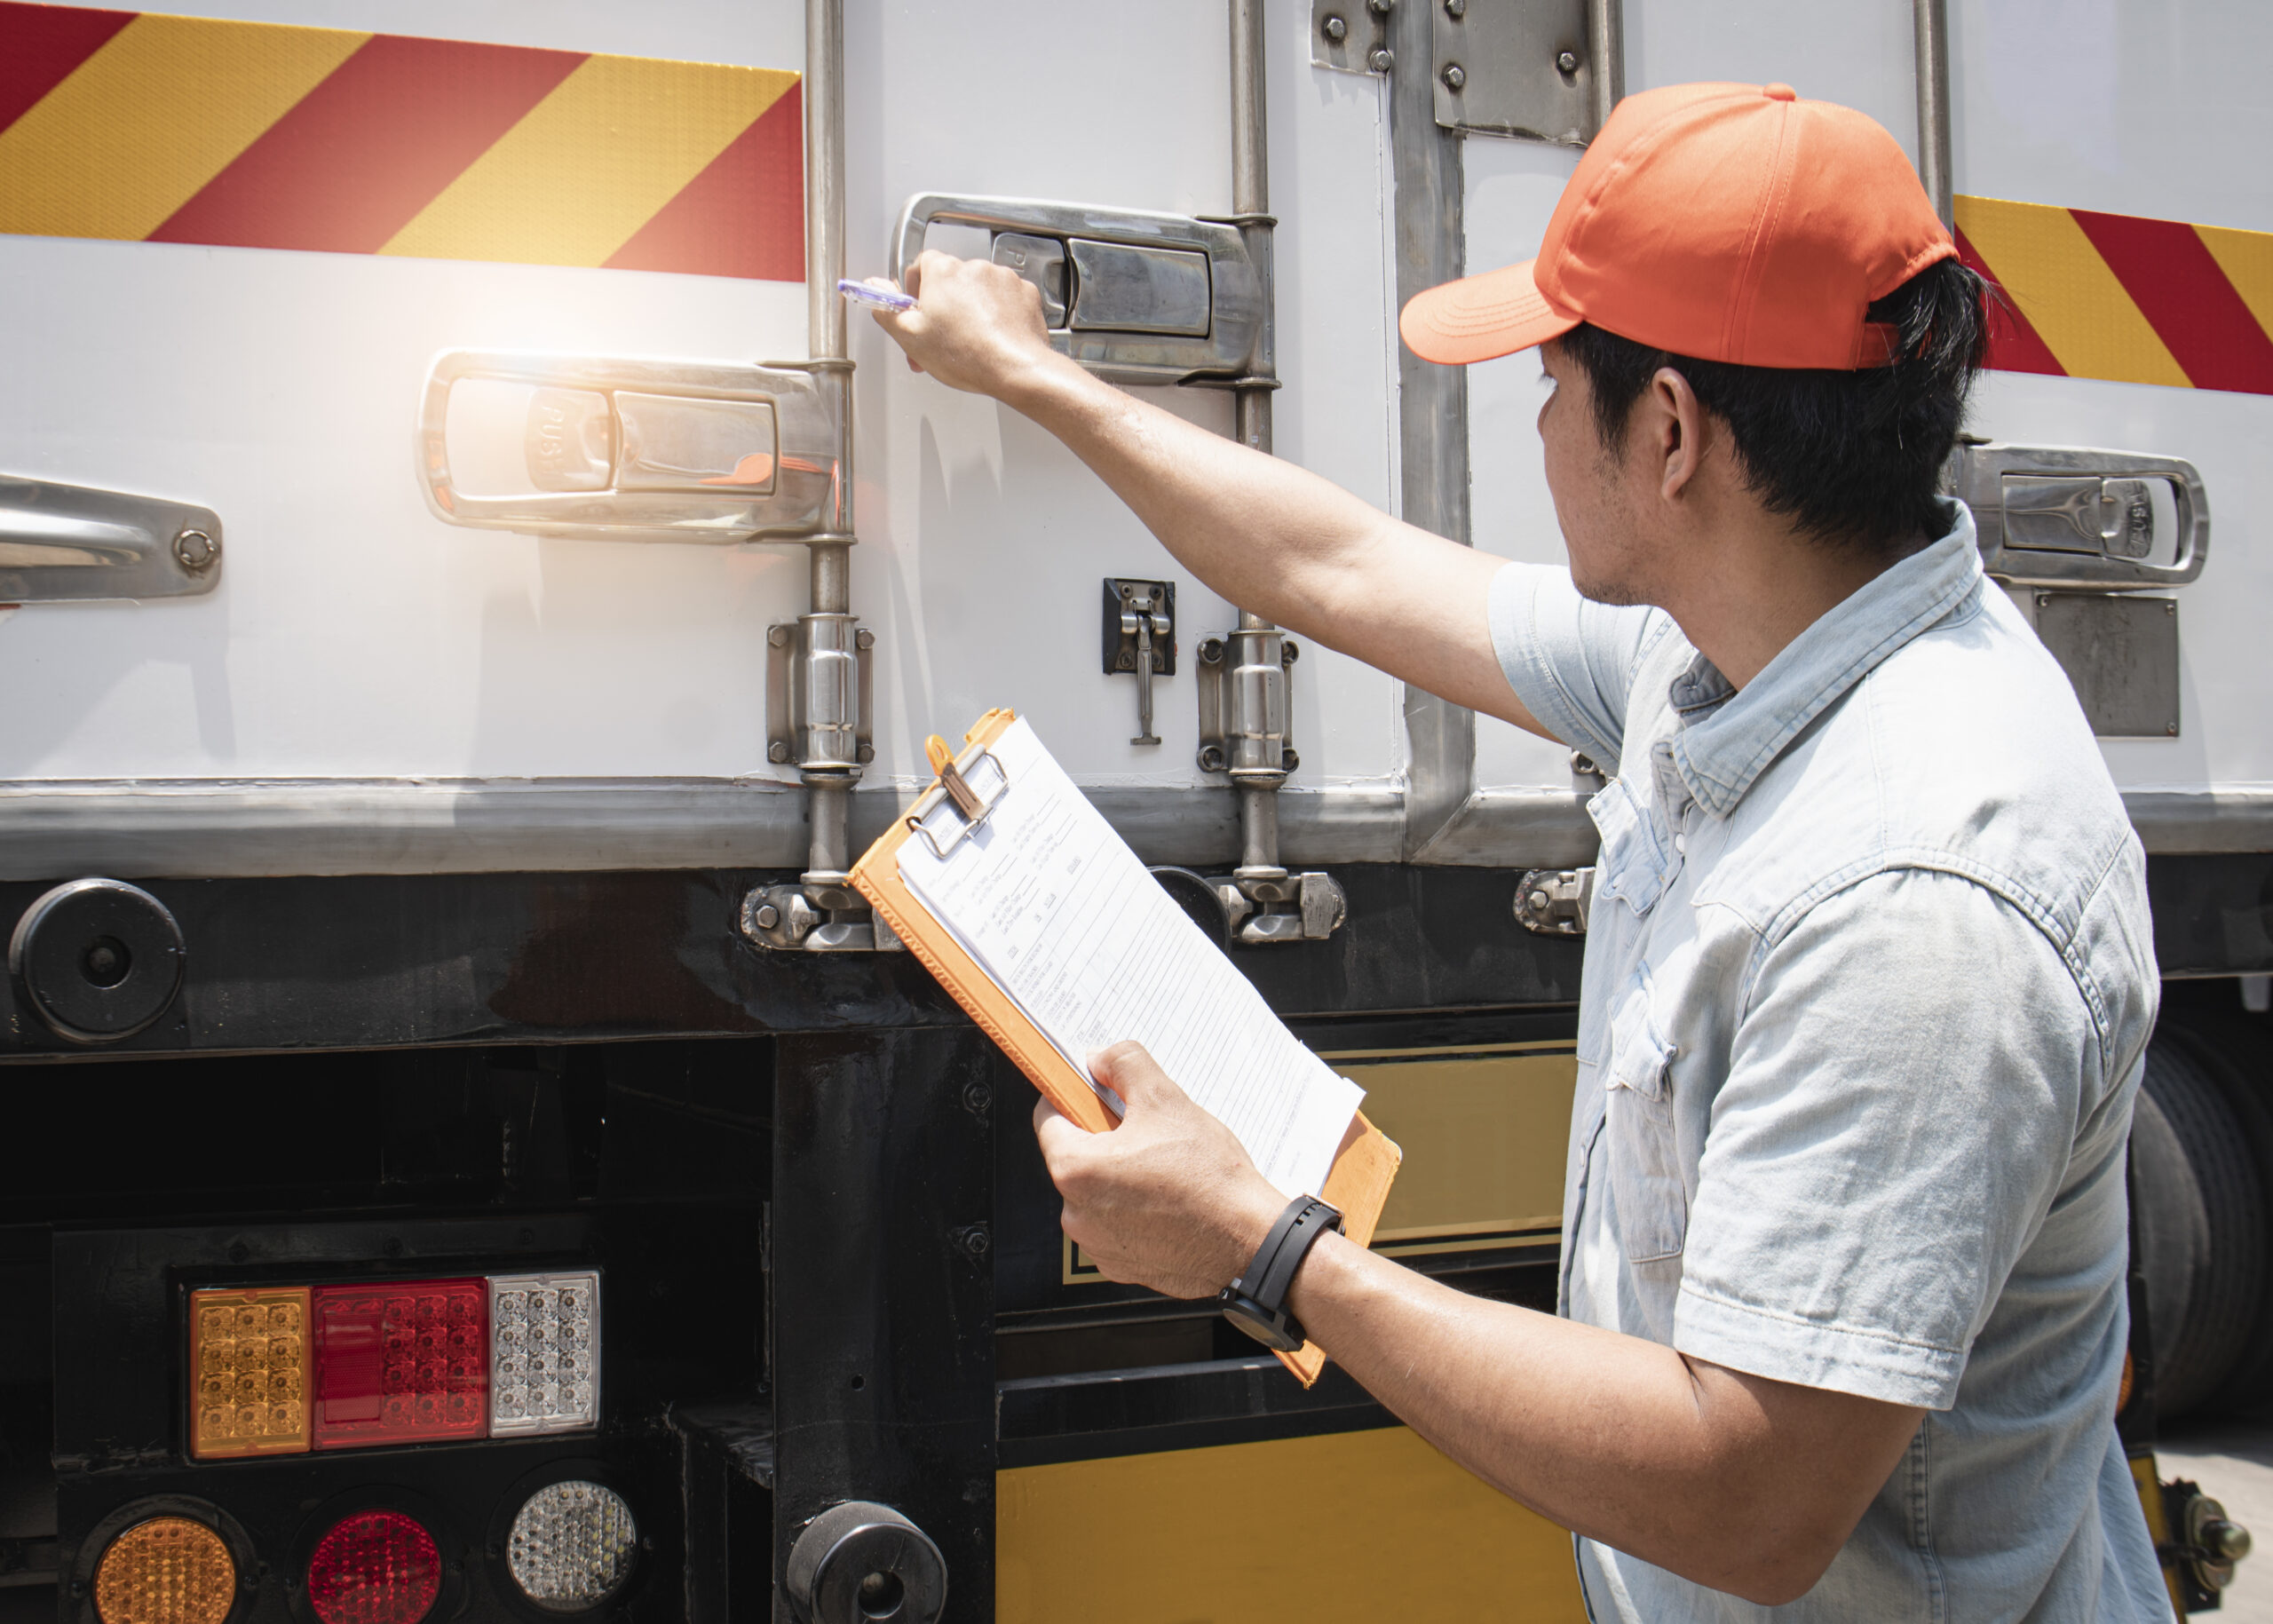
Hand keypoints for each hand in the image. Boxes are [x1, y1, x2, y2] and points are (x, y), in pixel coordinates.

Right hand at [868, 251, 1062, 399]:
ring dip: (971, 311)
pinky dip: (997, 316)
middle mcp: (974, 267)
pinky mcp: (1024, 294)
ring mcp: (1002, 279)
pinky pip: (1004, 300)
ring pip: (978, 291)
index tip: (917, 310)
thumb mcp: (911, 336)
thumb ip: (887, 309)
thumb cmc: (967, 355)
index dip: (916, 289)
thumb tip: (874, 289)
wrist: (1016, 369)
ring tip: (969, 343)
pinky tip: (991, 339)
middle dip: (943, 307)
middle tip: (940, 339)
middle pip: (950, 281)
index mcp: (943, 271)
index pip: (920, 265)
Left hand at [1033, 1041, 1287, 1300]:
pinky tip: (1169, 1201)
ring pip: (1097, 1194)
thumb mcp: (1166, 1099)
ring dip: (1120, 1179)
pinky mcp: (1122, 1267)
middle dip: (1104, 1140)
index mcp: (1075, 1169)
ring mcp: (1098, 1246)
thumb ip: (1125, 1065)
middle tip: (1145, 1132)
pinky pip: (1116, 1226)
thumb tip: (1101, 1060)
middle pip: (1075, 1158)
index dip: (1073, 1097)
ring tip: (1164, 1170)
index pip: (1049, 1118)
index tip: (1094, 1094)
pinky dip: (1134, 1213)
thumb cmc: (1209, 1178)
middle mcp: (1076, 1214)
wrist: (1249, 1240)